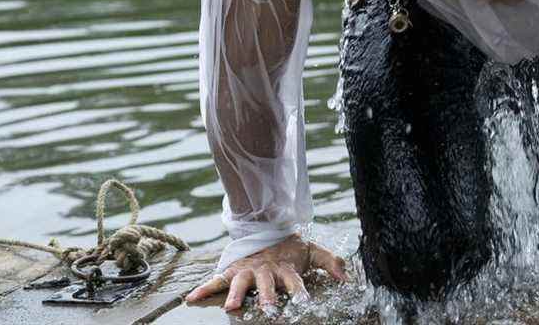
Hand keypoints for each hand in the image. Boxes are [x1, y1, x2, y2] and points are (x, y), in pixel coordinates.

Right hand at [185, 235, 347, 310]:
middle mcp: (265, 271)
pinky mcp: (232, 271)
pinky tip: (191, 299)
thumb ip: (330, 262)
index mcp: (285, 268)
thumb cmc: (292, 249)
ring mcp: (247, 271)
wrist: (267, 230)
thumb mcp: (313, 252)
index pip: (294, 281)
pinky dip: (203, 289)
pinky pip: (216, 280)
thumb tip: (346, 277)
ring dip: (235, 295)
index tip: (303, 301)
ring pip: (240, 283)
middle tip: (268, 309)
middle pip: (266, 284)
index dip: (299, 290)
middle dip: (266, 296)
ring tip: (231, 308)